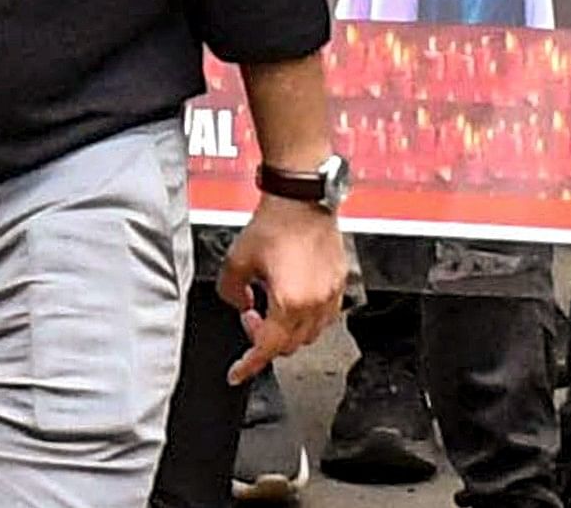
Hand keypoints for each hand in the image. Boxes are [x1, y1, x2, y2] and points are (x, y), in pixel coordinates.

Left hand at [214, 197, 343, 385]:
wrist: (302, 198)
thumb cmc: (276, 222)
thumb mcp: (237, 259)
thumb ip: (229, 289)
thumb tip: (236, 301)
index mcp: (290, 301)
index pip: (267, 348)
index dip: (249, 365)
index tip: (237, 373)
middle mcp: (315, 302)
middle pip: (289, 345)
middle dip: (266, 339)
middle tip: (251, 317)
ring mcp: (331, 294)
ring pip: (310, 334)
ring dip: (288, 330)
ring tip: (272, 305)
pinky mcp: (340, 282)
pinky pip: (325, 316)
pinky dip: (306, 318)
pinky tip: (293, 299)